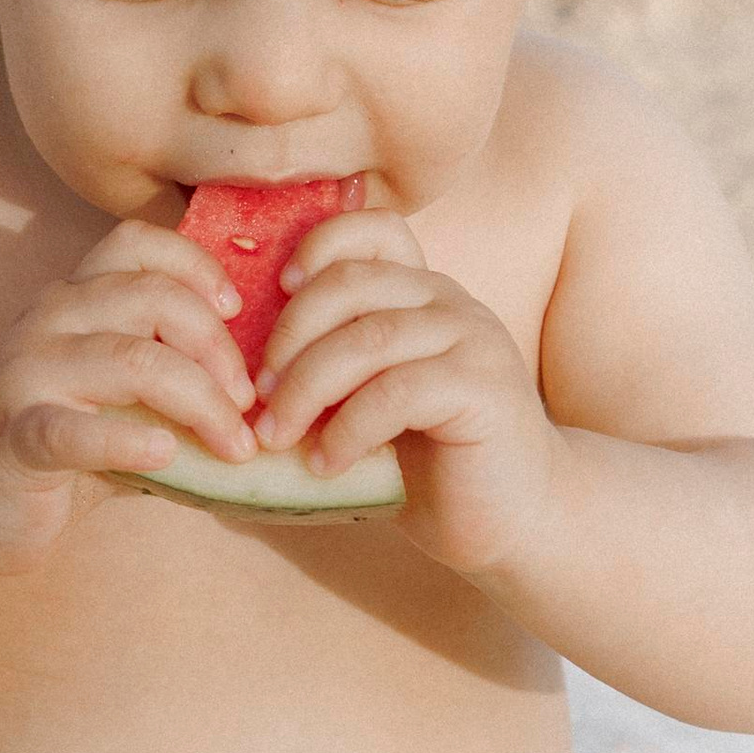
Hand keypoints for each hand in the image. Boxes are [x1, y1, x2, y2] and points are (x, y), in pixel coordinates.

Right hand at [0, 219, 261, 576]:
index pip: (137, 244)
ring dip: (199, 401)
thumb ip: (168, 382)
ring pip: (131, 360)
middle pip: (151, 297)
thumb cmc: (48, 445)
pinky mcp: (13, 437)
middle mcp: (46, 321)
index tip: (239, 312)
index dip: (198, 266)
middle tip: (250, 402)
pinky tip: (166, 455)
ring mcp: (24, 374)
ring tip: (233, 444)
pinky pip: (76, 430)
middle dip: (218, 347)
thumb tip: (263, 390)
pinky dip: (128, 440)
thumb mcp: (112, 399)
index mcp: (71, 300)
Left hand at [252, 208, 558, 576]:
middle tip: (254, 397)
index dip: (318, 246)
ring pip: (369, 339)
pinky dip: (347, 429)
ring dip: (307, 388)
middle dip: (288, 338)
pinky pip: (396, 392)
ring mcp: (473, 340)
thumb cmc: (430, 467)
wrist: (516, 522)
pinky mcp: (484, 389)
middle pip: (351, 284)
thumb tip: (236, 377)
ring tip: (276, 437)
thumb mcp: (368, 405)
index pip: (373, 230)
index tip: (274, 293)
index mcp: (422, 294)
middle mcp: (450, 303)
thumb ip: (329, 373)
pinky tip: (326, 465)